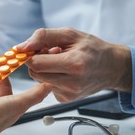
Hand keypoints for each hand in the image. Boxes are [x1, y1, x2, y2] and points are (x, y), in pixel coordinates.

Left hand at [17, 27, 131, 101]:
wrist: (111, 67)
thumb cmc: (92, 48)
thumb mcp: (70, 34)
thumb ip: (43, 36)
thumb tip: (22, 47)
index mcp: (74, 64)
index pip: (36, 63)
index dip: (32, 54)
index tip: (36, 48)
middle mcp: (72, 82)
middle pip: (35, 73)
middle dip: (38, 61)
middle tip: (51, 52)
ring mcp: (69, 94)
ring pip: (39, 80)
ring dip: (44, 70)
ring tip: (60, 62)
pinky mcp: (66, 99)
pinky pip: (47, 87)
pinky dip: (51, 78)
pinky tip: (64, 72)